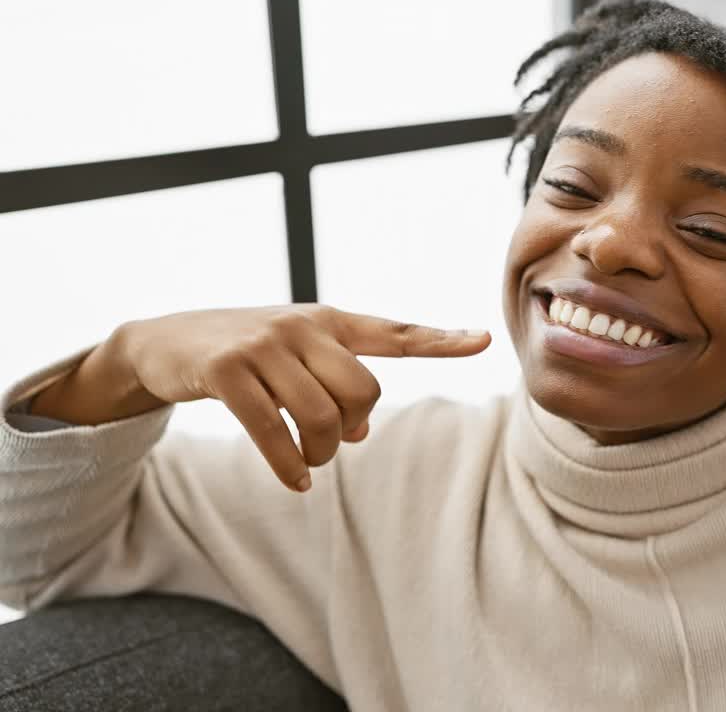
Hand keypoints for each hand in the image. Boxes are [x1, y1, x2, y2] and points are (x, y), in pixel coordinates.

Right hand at [97, 305, 486, 491]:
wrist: (164, 341)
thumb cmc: (246, 354)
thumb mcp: (295, 361)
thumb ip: (333, 386)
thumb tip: (360, 433)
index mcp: (330, 321)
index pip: (395, 333)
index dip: (440, 340)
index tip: (483, 340)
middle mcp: (303, 326)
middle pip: (363, 391)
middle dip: (352, 428)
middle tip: (332, 444)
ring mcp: (263, 345)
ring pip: (321, 414)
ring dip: (319, 453)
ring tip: (308, 463)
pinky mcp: (225, 370)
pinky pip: (271, 429)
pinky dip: (288, 464)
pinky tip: (295, 482)